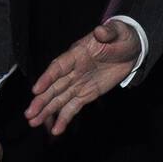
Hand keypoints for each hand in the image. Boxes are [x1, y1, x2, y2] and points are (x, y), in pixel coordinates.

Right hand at [24, 20, 140, 135]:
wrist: (133, 48)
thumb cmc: (121, 37)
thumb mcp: (117, 32)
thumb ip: (108, 33)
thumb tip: (100, 30)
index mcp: (77, 53)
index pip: (59, 66)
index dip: (48, 77)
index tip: (36, 89)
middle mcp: (73, 70)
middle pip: (54, 86)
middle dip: (42, 100)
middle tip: (29, 113)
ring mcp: (79, 83)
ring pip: (59, 98)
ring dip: (46, 111)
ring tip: (33, 123)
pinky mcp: (87, 93)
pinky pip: (74, 107)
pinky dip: (65, 118)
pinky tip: (56, 130)